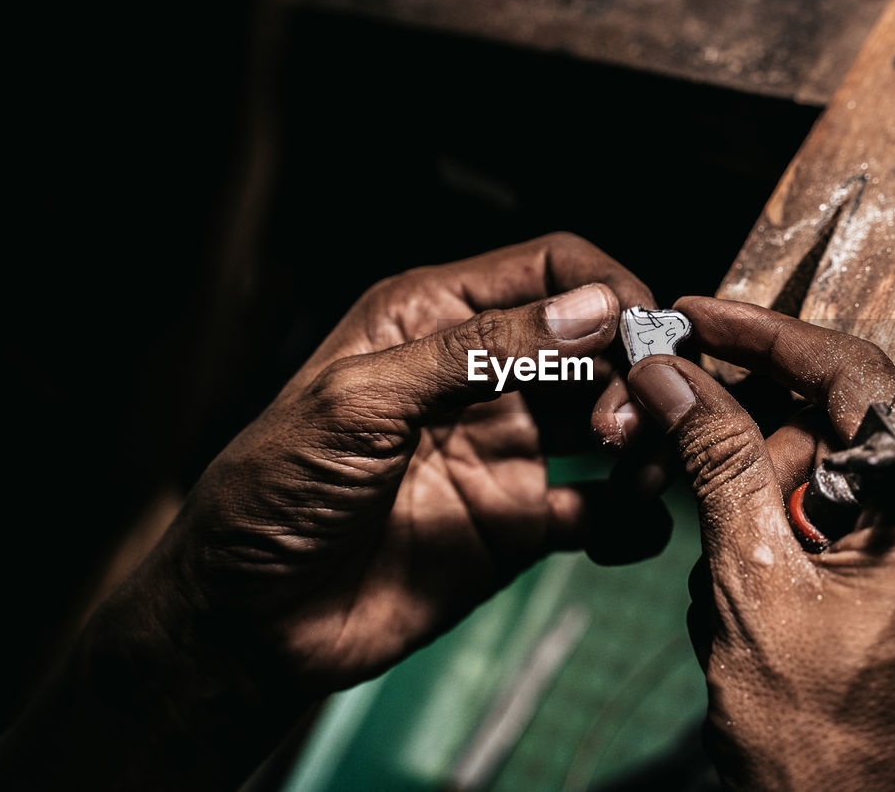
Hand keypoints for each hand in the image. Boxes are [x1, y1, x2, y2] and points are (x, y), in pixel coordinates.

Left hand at [153, 233, 664, 691]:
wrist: (248, 621)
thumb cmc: (273, 492)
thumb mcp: (361, 399)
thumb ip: (475, 349)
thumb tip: (592, 308)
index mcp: (434, 320)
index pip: (549, 272)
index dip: (606, 288)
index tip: (646, 329)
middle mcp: (480, 377)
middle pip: (593, 344)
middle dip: (629, 369)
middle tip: (632, 417)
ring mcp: (504, 449)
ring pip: (609, 418)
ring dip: (642, 435)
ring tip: (640, 465)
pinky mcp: (518, 523)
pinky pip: (601, 509)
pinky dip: (632, 513)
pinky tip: (632, 520)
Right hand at [626, 298, 894, 790]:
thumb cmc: (823, 753)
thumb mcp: (753, 587)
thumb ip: (717, 463)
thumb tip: (674, 376)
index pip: (852, 378)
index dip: (764, 337)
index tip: (694, 317)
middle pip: (824, 430)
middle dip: (732, 442)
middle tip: (652, 443)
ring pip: (811, 486)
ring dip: (741, 516)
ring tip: (715, 595)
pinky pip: (822, 538)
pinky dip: (766, 556)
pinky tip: (739, 615)